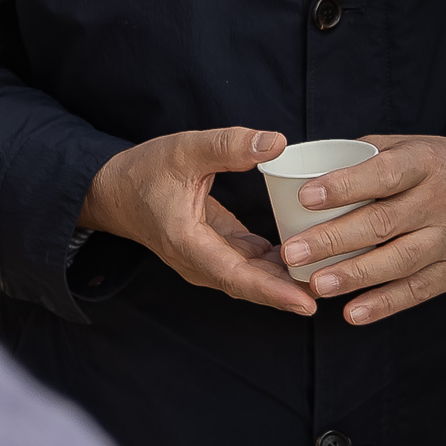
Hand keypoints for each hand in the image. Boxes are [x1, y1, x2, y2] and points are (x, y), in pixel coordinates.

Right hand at [78, 128, 317, 316]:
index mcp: (188, 243)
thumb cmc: (143, 171)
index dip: (273, 291)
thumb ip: (229, 145)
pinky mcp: (214, 250)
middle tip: (333, 291)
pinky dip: (275, 264)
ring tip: (328, 277)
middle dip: (290, 291)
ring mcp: (206, 260)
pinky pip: (249, 264)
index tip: (306, 303)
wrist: (112, 190)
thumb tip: (277, 142)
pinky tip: (304, 256)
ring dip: (285, 280)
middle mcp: (198, 261)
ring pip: (252, 278)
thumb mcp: (184, 150)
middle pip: (250, 285)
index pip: (236, 276)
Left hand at [284, 133, 445, 322]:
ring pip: (398, 262)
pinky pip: (417, 291)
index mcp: (426, 164)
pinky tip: (352, 313)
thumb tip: (309, 167)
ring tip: (316, 284)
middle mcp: (440, 203)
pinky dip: (384, 304)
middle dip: (333, 240)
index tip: (305, 197)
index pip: (383, 175)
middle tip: (293, 252)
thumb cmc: (443, 164)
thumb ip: (366, 155)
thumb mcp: (412, 144)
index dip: (344, 187)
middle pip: (383, 224)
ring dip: (354, 276)